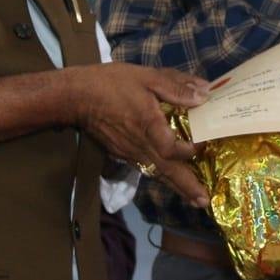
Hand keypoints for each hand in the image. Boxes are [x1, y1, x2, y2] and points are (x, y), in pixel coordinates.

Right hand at [71, 63, 211, 207]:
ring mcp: (129, 153)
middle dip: (187, 187)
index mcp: (150, 126)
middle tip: (204, 202)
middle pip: (167, 171)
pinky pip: (145, 168)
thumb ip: (176, 87)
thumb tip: (205, 94)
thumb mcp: (147, 77)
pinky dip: (160, 175)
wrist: (75, 97)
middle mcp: (140, 146)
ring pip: (156, 173)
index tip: (203, 143)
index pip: (173, 150)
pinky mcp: (121, 154)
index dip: (190, 150)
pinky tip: (168, 176)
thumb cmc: (112, 84)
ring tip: (193, 198)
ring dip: (175, 186)